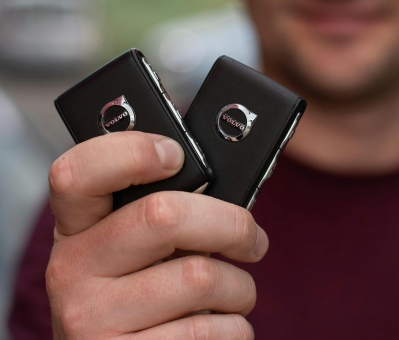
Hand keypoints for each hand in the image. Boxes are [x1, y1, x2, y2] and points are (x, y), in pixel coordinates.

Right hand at [46, 132, 268, 338]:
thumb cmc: (140, 299)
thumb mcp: (133, 253)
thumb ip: (161, 219)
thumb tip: (225, 197)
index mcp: (77, 230)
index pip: (78, 172)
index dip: (131, 152)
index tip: (174, 155)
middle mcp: (72, 271)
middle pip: (165, 215)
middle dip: (232, 224)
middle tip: (249, 239)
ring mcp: (92, 319)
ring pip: (201, 278)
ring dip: (239, 288)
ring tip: (229, 295)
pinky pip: (210, 332)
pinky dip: (233, 329)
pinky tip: (216, 328)